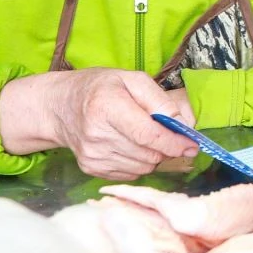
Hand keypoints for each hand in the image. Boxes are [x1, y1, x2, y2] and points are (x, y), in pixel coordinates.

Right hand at [0, 69, 197, 180]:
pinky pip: (130, 173)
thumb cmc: (100, 88)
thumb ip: (159, 100)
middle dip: (167, 148)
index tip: (192, 145)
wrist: (60, 107)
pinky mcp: (90, 169)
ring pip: (142, 167)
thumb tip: (183, 125)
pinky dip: (139, 162)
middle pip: (148, 154)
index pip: (147, 134)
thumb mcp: (132, 79)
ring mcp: (92, 155)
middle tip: (170, 135)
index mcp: (106, 106)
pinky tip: (131, 146)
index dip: (174, 142)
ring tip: (145, 136)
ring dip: (154, 155)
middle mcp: (96, 134)